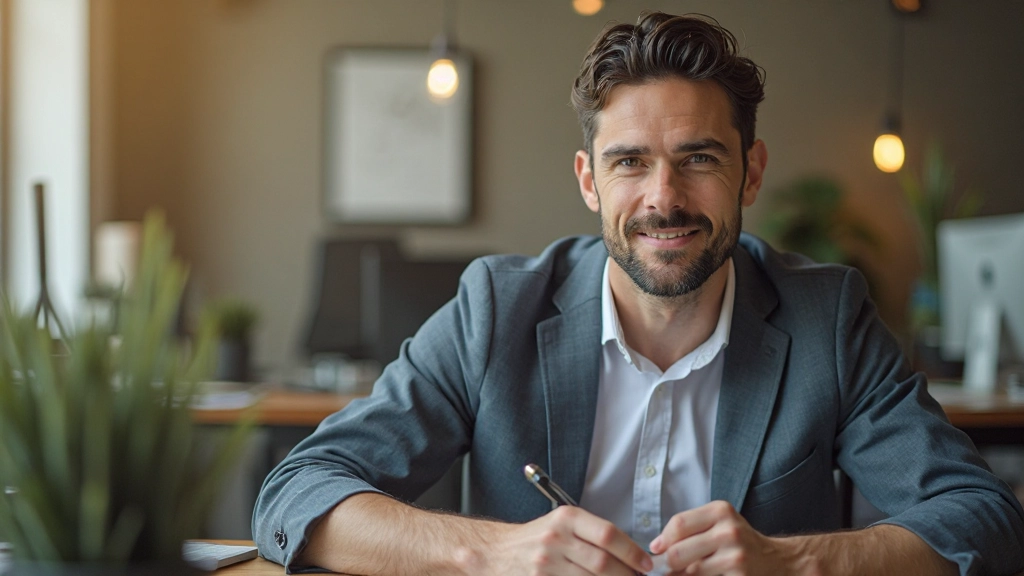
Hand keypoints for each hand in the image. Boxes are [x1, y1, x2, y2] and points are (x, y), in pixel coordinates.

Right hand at [469, 506, 653, 574]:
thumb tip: (631, 553)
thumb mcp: (562, 524)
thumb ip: (592, 534)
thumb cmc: (536, 539)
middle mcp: (556, 537)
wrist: (496, 553)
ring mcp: (546, 563)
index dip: (632, 552)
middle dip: (627, 574)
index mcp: (566, 518)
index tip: (646, 564)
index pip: (608, 534)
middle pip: (603, 562)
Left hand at [649, 501, 810, 575]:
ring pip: (689, 572)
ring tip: (679, 573)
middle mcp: (730, 531)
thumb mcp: (719, 523)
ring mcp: (736, 557)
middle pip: (679, 552)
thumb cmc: (739, 542)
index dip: (662, 540)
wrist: (778, 562)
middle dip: (664, 564)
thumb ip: (689, 529)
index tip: (656, 550)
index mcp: (721, 511)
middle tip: (660, 569)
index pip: (678, 524)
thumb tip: (656, 547)